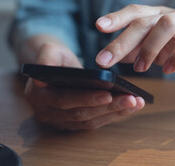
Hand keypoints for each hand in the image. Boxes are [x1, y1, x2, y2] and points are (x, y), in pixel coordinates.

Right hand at [25, 42, 144, 129]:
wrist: (54, 68)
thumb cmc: (54, 57)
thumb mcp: (48, 50)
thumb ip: (45, 58)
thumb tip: (43, 72)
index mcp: (38, 95)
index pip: (63, 100)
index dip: (85, 99)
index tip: (107, 94)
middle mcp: (48, 113)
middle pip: (81, 114)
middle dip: (108, 107)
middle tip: (131, 99)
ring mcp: (61, 120)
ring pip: (90, 121)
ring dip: (115, 113)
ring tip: (136, 102)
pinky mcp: (74, 123)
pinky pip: (95, 122)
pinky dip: (114, 115)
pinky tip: (131, 106)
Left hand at [95, 4, 174, 72]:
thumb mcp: (160, 49)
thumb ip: (139, 50)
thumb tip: (116, 56)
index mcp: (158, 16)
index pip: (135, 12)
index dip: (116, 17)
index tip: (98, 26)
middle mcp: (171, 15)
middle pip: (143, 22)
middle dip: (122, 41)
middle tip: (105, 60)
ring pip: (165, 26)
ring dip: (149, 49)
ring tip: (141, 68)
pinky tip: (167, 70)